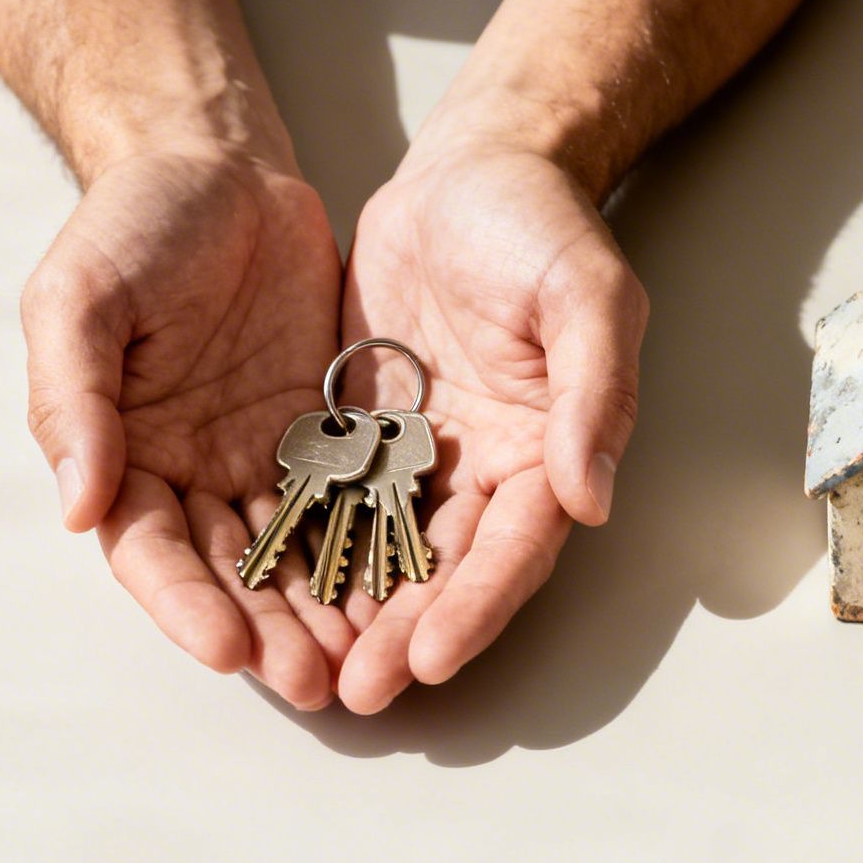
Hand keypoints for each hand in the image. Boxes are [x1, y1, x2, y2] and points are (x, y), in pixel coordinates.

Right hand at [22, 150, 350, 709]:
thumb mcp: (81, 297)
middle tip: (316, 682)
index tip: (226, 649)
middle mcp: (195, 470)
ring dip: (327, 611)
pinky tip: (409, 590)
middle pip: (233, 573)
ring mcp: (267, 454)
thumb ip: (73, 398)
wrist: (221, 167)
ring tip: (366, 662)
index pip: (151, 551)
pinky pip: (357, 499)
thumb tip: (78, 504)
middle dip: (270, 632)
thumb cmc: (134, 224)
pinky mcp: (331, 429)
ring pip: (300, 552)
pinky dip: (376, 548)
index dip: (185, 604)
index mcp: (122, 453)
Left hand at [336, 147, 646, 712]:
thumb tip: (590, 497)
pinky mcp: (366, 432)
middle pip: (449, 571)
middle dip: (407, 635)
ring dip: (354, 614)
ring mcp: (425, 456)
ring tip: (309, 670)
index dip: (478, 606)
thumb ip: (593, 393)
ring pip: (386, 552)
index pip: (517, 547)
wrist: (471, 171)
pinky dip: (308, 550)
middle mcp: (490, 468)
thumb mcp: (586, 295)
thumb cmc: (541, 226)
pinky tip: (269, 592)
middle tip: (360, 691)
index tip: (433, 657)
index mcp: (550, 449)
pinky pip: (333, 501)